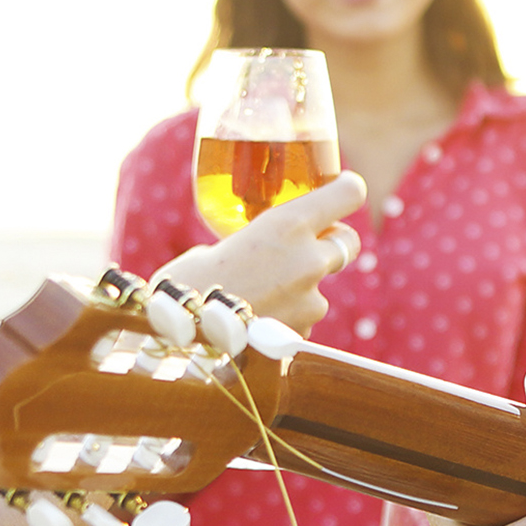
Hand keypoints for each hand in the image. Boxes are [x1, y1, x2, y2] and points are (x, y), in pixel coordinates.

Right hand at [156, 172, 366, 334]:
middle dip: (332, 243)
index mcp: (288, 223)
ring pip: (318, 289)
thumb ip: (251, 245)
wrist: (176, 336)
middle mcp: (309, 259)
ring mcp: (311, 300)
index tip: (343, 188)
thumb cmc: (184, 283)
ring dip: (297, 291)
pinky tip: (251, 324)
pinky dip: (282, 320)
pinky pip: (300, 321)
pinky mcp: (303, 334)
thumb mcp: (219, 244)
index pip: (348, 193)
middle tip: (308, 246)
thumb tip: (253, 256)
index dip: (347, 189)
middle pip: (347, 243)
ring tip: (254, 298)